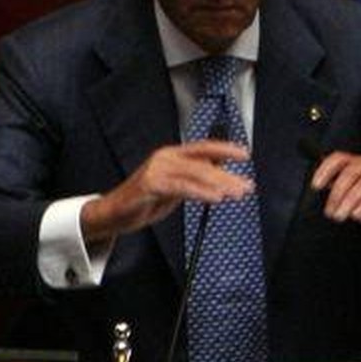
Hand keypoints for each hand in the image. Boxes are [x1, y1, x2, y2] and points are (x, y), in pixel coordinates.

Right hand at [80, 140, 253, 242]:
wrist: (114, 214)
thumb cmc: (145, 201)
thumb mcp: (176, 187)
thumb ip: (195, 179)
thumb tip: (222, 173)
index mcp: (172, 155)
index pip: (203, 148)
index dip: (225, 148)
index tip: (245, 155)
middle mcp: (165, 157)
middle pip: (203, 163)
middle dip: (227, 175)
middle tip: (246, 186)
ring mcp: (157, 169)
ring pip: (195, 174)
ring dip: (219, 184)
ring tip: (236, 193)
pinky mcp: (151, 184)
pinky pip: (182, 187)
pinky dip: (201, 192)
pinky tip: (215, 198)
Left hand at [310, 152, 360, 254]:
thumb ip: (346, 197)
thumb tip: (324, 190)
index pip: (342, 158)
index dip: (326, 169)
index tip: (316, 185)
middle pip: (351, 171)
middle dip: (337, 193)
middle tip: (331, 213)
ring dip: (349, 200)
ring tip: (342, 216)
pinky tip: (357, 214)